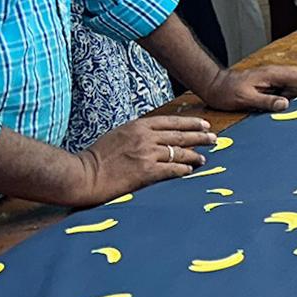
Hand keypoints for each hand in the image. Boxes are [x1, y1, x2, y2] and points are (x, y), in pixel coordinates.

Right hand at [68, 115, 215, 204]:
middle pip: (180, 135)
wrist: (83, 174)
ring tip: (204, 158)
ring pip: (179, 152)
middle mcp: (145, 138)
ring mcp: (147, 154)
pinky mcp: (146, 172)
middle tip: (214, 138)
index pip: (171, 121)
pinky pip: (171, 169)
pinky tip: (190, 170)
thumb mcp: (117, 135)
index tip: (204, 124)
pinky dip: (183, 169)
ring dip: (194, 155)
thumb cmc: (96, 157)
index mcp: (138, 126)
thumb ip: (138, 133)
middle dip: (200, 136)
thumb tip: (156, 136)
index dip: (191, 123)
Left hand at [194, 65, 296, 112]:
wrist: (214, 85)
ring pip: (295, 82)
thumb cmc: (227, 92)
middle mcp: (274, 74)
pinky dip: (294, 93)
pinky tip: (294, 102)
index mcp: (272, 75)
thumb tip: (287, 104)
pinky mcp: (268, 83)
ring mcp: (272, 78)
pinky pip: (287, 87)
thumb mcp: (246, 99)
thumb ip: (267, 102)